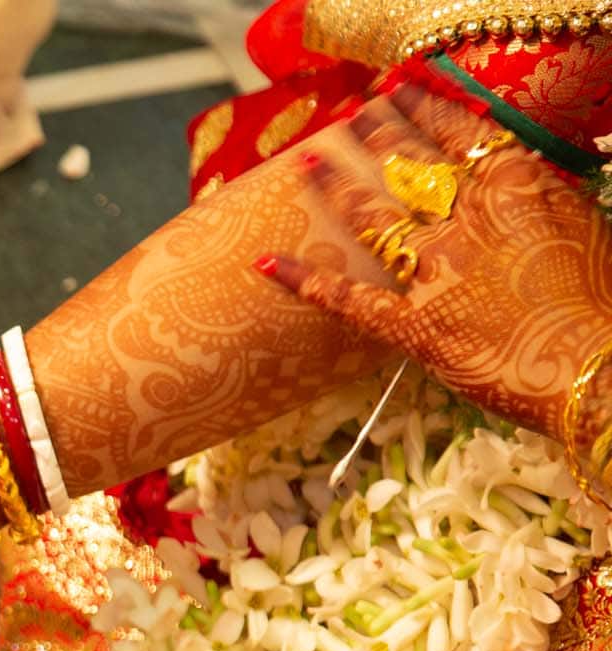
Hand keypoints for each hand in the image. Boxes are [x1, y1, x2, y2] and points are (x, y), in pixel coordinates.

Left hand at [257, 85, 611, 447]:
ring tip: (307, 161)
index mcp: (518, 190)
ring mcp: (434, 274)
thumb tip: (519, 178)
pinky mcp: (412, 327)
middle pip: (410, 168)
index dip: (425, 109)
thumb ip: (542, 198)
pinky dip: (303, 282)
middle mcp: (467, 223)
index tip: (400, 90)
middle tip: (350, 115)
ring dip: (336, 188)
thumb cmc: (604, 299)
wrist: (599, 367)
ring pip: (373, 219)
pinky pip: (346, 300)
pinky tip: (266, 262)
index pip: (462, 134)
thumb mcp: (585, 226)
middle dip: (376, 137)